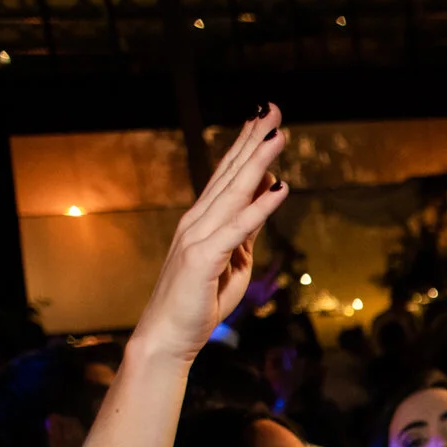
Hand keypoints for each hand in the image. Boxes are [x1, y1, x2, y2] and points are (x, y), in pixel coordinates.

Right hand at [130, 105, 290, 365]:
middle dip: (253, 140)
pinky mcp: (202, 258)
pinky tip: (279, 188)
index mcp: (203, 221)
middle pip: (230, 173)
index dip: (246, 146)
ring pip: (234, 192)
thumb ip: (247, 232)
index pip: (227, 176)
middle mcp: (197, 221)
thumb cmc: (200, 301)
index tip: (265, 120)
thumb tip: (266, 197)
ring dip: (258, 162)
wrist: (168, 337)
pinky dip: (259, 208)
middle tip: (273, 109)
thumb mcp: (233, 262)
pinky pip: (237, 228)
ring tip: (279, 134)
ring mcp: (197, 237)